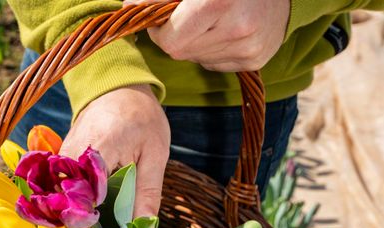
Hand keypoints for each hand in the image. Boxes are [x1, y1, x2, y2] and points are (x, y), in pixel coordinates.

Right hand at [59, 85, 169, 217]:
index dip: (95, 224)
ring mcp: (60, 157)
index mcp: (98, 150)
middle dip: (86, 223)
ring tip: (100, 223)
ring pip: (63, 197)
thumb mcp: (155, 155)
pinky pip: (62, 187)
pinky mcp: (58, 159)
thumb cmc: (141, 118)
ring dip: (80, 213)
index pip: (86, 199)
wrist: (118, 89)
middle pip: (69, 202)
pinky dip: (76, 200)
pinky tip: (92, 207)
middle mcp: (71, 154)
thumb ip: (148, 194)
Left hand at [123, 0, 289, 70]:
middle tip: (187, 16)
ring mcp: (250, 47)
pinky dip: (212, 49)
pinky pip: (215, 64)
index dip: (160, 30)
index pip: (169, 41)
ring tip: (211, 20)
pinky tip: (225, 29)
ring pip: (197, 58)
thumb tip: (129, 5)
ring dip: (195, 42)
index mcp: (218, 2)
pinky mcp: (256, 59)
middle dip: (176, 36)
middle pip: (181, 52)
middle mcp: (238, 27)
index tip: (162, 16)